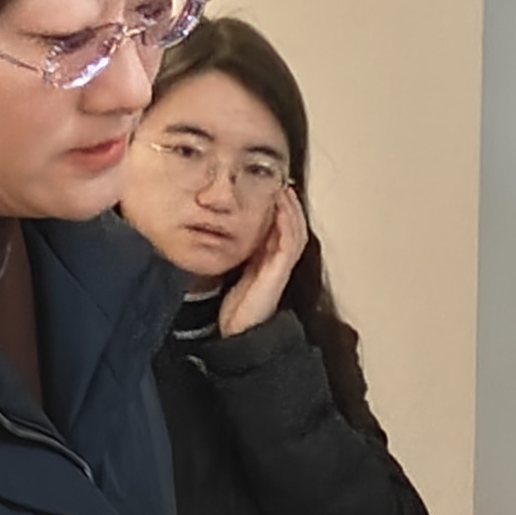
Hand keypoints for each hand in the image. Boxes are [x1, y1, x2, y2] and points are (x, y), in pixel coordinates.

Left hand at [217, 186, 308, 335]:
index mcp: (268, 263)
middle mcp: (278, 263)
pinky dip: (287, 222)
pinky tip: (282, 207)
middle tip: (283, 181)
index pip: (280, 229)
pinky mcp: (279, 271)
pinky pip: (289, 242)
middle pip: (292, 227)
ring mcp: (281, 267)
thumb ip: (235, 256)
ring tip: (285, 189)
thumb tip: (220, 234)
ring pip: (295, 231)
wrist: (240, 333)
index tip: (273, 189)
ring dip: (291, 208)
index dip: (280, 209)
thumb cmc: (237, 309)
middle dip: (289, 204)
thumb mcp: (234, 274)